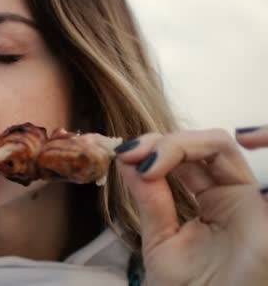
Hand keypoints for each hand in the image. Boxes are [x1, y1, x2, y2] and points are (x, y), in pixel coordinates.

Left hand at [116, 126, 267, 285]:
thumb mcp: (160, 237)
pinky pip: (240, 167)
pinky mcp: (260, 214)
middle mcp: (231, 196)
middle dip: (164, 142)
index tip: (124, 155)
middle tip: (132, 154)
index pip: (186, 157)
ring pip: (220, 146)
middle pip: (203, 145)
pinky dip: (206, 148)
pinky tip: (167, 160)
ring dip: (178, 143)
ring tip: (148, 163)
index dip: (156, 147)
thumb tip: (129, 158)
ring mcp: (249, 202)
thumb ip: (150, 199)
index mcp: (210, 202)